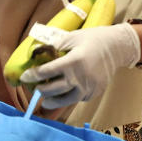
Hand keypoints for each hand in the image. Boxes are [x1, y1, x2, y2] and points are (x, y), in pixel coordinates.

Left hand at [21, 24, 140, 108]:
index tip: (24, 77)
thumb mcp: (71, 37)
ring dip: (53, 102)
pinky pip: (78, 98)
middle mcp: (81, 77)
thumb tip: (37, 52)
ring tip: (45, 102)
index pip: (47, 71)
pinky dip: (69, 97)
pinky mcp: (95, 92)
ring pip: (66, 100)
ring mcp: (89, 87)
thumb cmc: (92, 39)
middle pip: (54, 89)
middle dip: (41, 90)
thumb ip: (54, 46)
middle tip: (35, 89)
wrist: (117, 47)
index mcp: (73, 61)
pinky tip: (64, 95)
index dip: (33, 75)